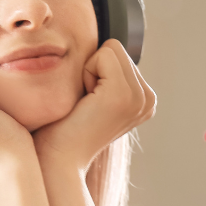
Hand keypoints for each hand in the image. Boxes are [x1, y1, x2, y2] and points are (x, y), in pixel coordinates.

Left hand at [32, 39, 155, 172]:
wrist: (57, 159)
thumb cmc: (64, 129)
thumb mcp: (94, 97)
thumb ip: (106, 74)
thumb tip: (102, 45)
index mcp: (144, 99)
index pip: (119, 53)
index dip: (95, 71)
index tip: (89, 102)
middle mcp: (148, 99)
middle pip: (116, 48)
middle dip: (93, 69)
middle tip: (86, 104)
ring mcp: (140, 98)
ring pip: (111, 49)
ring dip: (89, 72)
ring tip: (86, 104)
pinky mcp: (124, 94)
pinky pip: (103, 55)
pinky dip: (86, 73)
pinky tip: (85, 102)